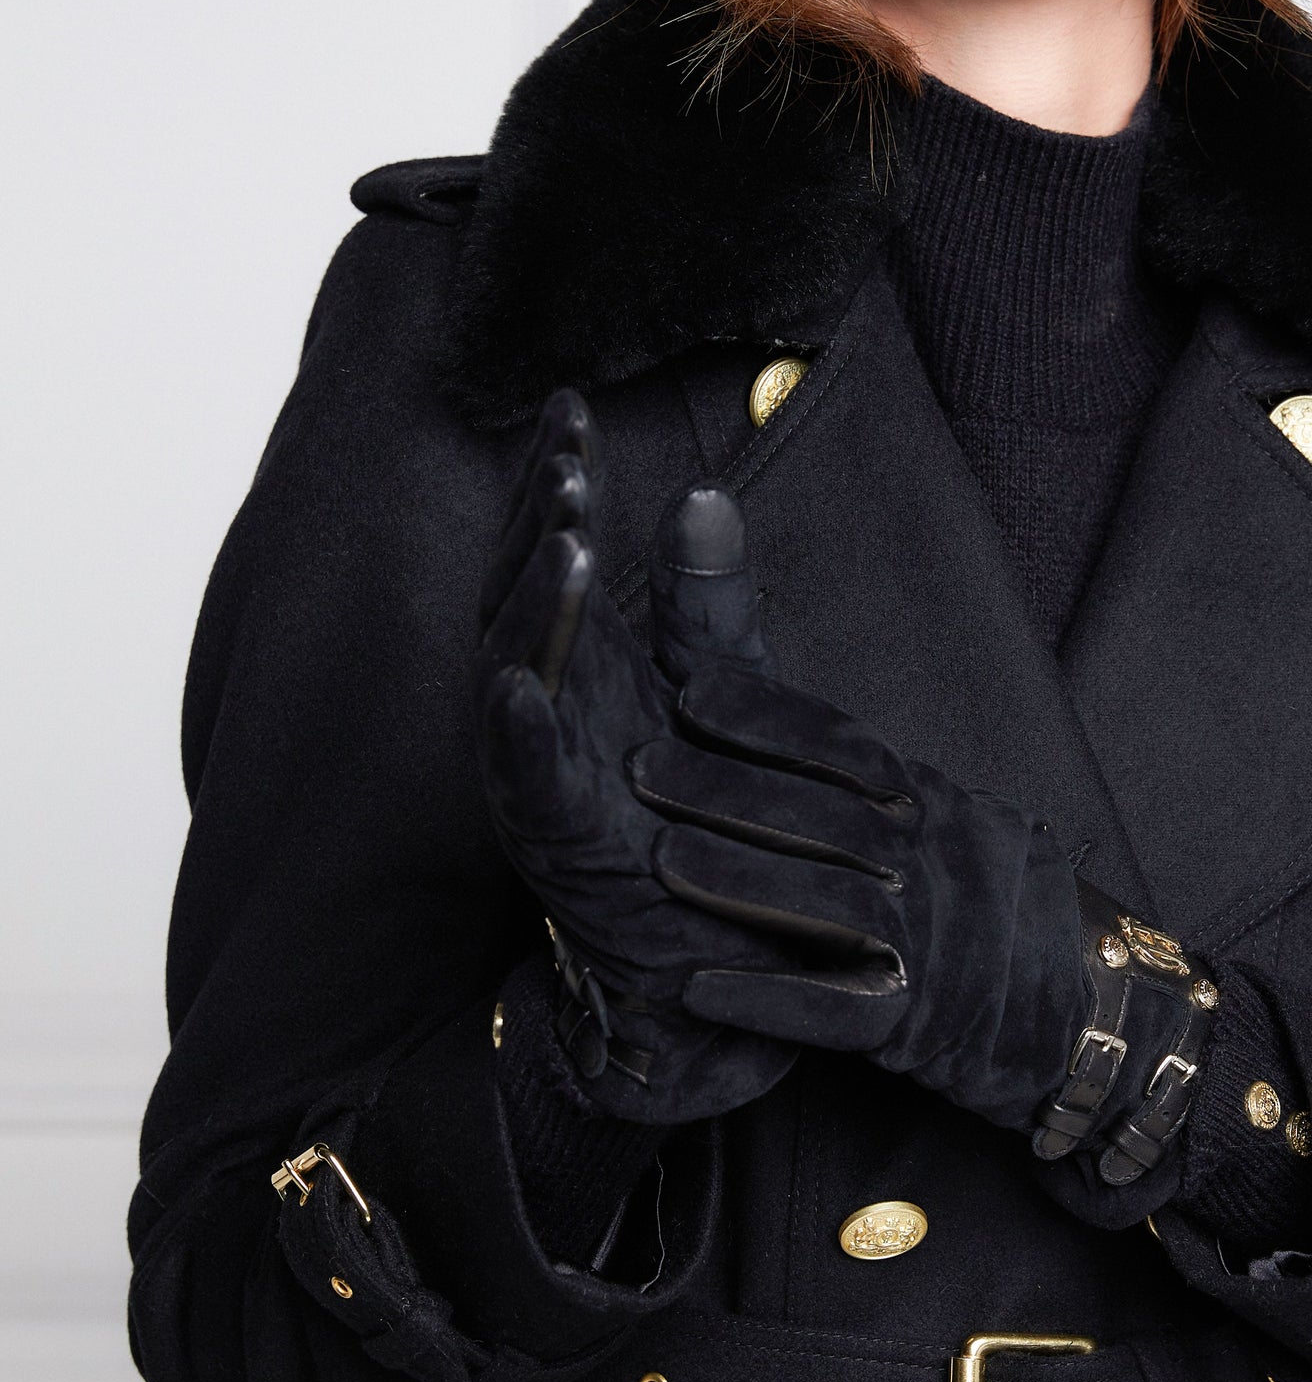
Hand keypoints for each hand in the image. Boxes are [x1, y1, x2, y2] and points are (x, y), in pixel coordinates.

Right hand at [474, 392, 794, 1122]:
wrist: (719, 974)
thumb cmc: (717, 829)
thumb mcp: (725, 697)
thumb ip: (711, 604)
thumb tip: (702, 492)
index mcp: (585, 667)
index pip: (556, 554)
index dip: (556, 483)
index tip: (570, 407)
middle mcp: (548, 711)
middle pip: (525, 596)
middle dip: (541, 524)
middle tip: (566, 458)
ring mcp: (539, 776)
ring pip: (517, 673)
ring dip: (537, 607)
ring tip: (566, 541)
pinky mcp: (552, 844)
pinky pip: (521, 782)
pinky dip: (518, 734)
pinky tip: (519, 683)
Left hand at [625, 650, 1091, 1133]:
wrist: (1099, 1020)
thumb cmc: (1004, 918)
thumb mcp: (958, 829)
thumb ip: (883, 794)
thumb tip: (786, 741)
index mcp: (937, 806)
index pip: (846, 746)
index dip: (768, 718)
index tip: (692, 695)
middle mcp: (940, 863)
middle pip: (826, 815)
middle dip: (730, 788)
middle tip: (645, 768)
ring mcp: (934, 943)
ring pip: (829, 903)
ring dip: (740, 881)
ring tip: (660, 859)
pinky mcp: (921, 1025)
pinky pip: (836, 1010)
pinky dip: (767, 999)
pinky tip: (696, 988)